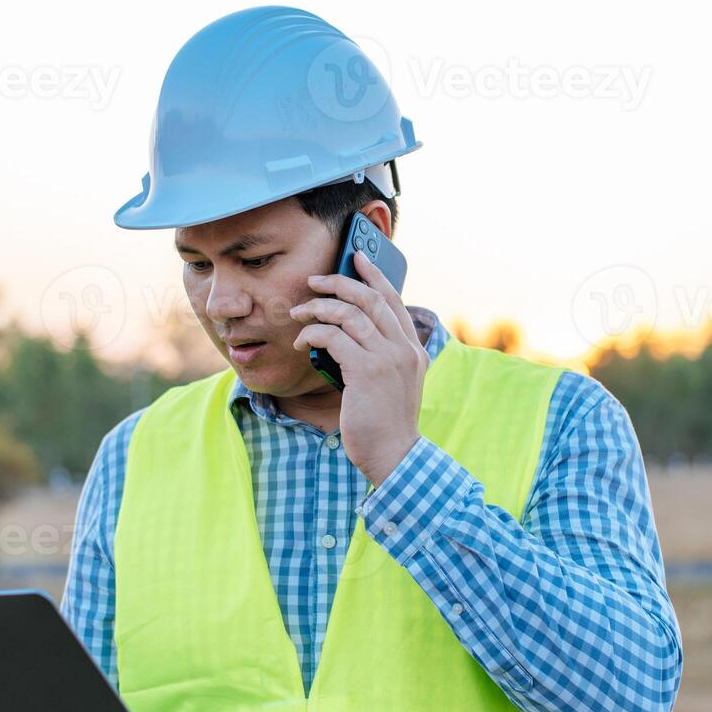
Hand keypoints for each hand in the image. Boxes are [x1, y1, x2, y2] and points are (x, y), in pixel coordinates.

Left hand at [292, 249, 426, 485]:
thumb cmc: (385, 423)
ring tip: (298, 313)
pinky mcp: (365, 370)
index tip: (356, 257)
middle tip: (313, 281)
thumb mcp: (393, 383)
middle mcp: (404, 348)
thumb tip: (351, 333)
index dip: (373, 275)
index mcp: (413, 348)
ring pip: (349, 313)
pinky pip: (333, 337)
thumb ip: (382, 356)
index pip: (393, 300)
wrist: (393, 455)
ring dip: (318, 308)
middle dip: (338, 283)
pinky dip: (313, 333)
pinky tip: (301, 343)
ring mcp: (387, 357)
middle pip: (370, 298)